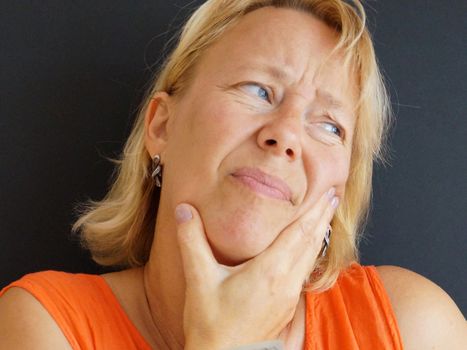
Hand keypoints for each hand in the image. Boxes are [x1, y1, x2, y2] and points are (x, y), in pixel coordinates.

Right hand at [175, 188, 338, 349]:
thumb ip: (192, 242)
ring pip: (310, 258)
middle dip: (323, 217)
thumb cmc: (211, 324)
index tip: (328, 193)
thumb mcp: (199, 280)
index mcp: (269, 271)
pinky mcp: (287, 306)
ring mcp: (289, 296)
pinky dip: (311, 252)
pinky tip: (308, 250)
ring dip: (319, 234)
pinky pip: (305, 271)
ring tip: (325, 216)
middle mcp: (286, 282)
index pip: (299, 234)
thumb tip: (183, 210)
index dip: (314, 212)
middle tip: (333, 196)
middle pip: (311, 243)